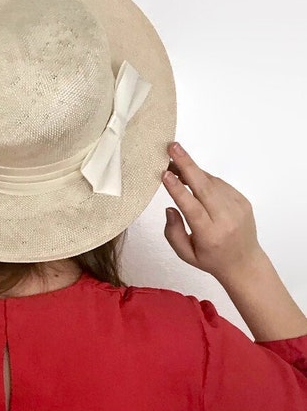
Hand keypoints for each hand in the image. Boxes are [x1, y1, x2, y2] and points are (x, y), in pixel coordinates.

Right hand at [162, 142, 264, 281]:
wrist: (245, 262)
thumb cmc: (210, 258)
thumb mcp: (185, 254)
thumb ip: (172, 232)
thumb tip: (170, 207)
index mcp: (210, 235)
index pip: (193, 208)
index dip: (178, 190)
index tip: (165, 173)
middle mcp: (226, 219)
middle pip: (205, 187)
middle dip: (187, 165)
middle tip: (172, 147)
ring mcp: (237, 208)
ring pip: (211, 182)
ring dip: (192, 169)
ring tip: (175, 158)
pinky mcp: (242, 200)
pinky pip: (219, 184)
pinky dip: (204, 178)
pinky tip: (192, 176)